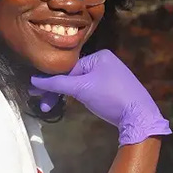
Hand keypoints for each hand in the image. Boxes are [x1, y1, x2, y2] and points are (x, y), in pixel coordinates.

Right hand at [30, 50, 170, 145]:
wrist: (139, 116)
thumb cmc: (110, 97)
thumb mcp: (81, 88)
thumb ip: (57, 83)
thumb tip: (34, 79)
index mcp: (100, 56)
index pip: (69, 67)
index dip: (52, 81)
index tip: (35, 93)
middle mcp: (106, 62)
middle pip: (74, 75)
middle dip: (58, 90)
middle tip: (43, 105)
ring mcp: (112, 76)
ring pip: (82, 84)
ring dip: (68, 95)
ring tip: (51, 107)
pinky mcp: (115, 89)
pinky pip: (91, 89)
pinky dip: (80, 96)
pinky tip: (71, 103)